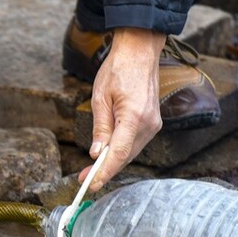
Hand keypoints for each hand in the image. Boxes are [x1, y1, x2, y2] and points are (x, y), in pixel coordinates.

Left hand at [79, 27, 164, 190]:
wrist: (140, 53)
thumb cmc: (118, 70)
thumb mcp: (100, 97)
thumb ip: (100, 127)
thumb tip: (97, 153)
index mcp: (134, 116)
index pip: (119, 153)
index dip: (104, 172)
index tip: (90, 184)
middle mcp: (148, 123)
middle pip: (126, 156)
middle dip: (104, 171)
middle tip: (83, 180)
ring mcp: (154, 123)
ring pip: (131, 152)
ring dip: (113, 162)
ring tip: (91, 170)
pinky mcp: (154, 122)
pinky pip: (135, 143)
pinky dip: (121, 151)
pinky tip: (108, 154)